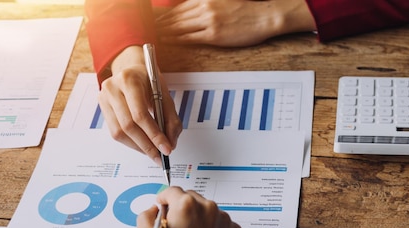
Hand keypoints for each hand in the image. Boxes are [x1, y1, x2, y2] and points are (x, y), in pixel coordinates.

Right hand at [98, 46, 181, 164]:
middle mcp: (112, 88)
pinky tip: (143, 145)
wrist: (131, 69)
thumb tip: (170, 144)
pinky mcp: (102, 108)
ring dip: (138, 147)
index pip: (140, 115)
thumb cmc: (149, 81)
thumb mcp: (165, 95)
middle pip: (128, 126)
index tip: (166, 149)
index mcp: (129, 80)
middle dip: (147, 145)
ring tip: (153, 153)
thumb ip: (171, 119)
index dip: (154, 135)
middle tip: (160, 157)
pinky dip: (131, 143)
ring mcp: (103, 98)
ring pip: (119, 133)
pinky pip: (115, 133)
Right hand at [137, 187, 242, 227]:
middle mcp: (207, 207)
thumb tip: (153, 210)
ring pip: (206, 210)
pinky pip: (220, 223)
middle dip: (181, 209)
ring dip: (197, 219)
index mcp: (186, 205)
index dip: (163, 199)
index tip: (163, 206)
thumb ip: (145, 217)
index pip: (171, 191)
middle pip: (190, 198)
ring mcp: (224, 219)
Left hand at [155, 0, 315, 46]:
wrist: (265, 16)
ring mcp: (208, 20)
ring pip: (178, 26)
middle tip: (142, 30)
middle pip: (173, 16)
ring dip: (162, 32)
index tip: (149, 21)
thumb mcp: (223, 3)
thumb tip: (193, 14)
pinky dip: (176, 40)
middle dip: (156, 23)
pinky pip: (189, 37)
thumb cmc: (247, 12)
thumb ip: (206, 7)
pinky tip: (166, 43)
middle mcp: (203, 7)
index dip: (161, 15)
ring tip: (149, 38)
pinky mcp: (214, 34)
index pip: (176, 8)